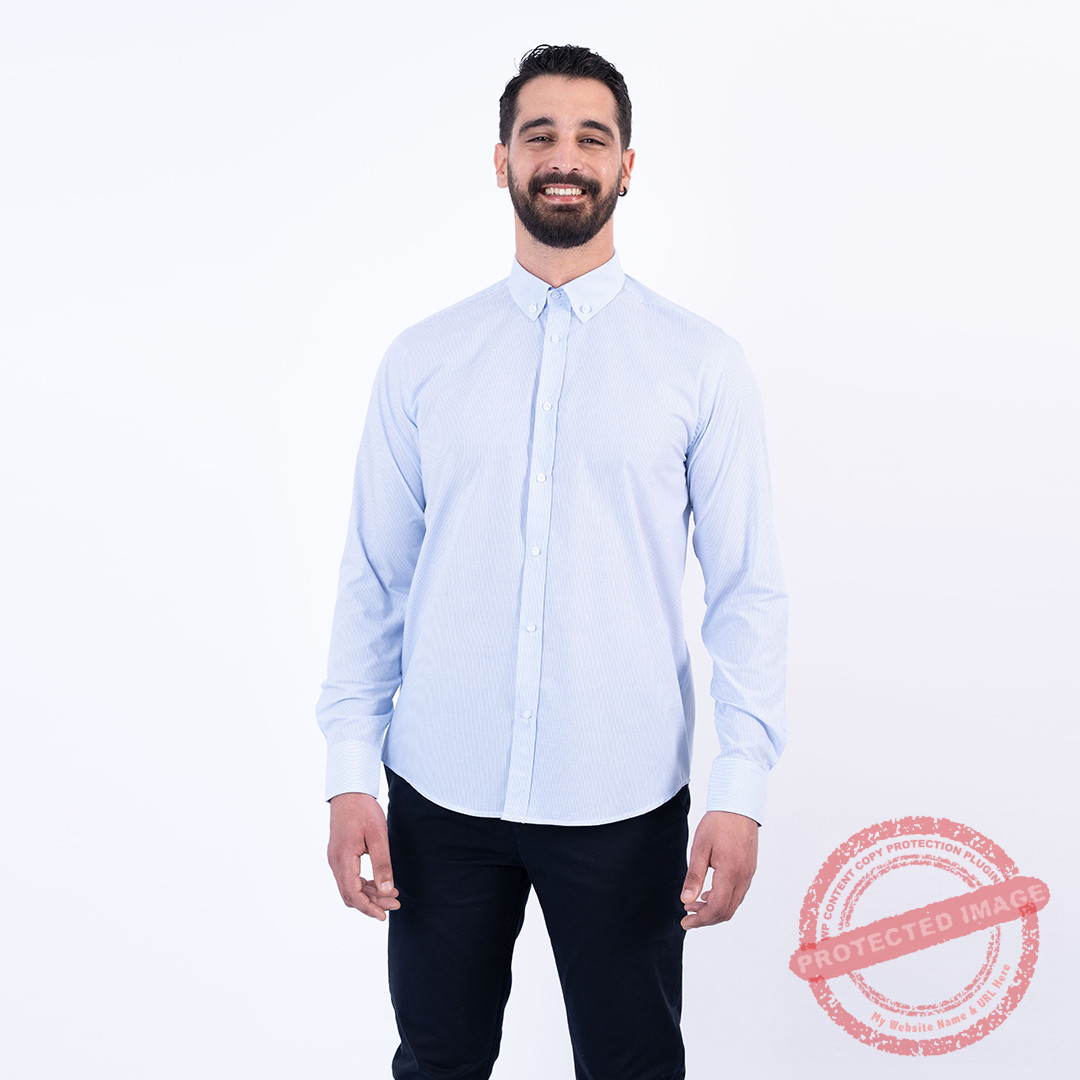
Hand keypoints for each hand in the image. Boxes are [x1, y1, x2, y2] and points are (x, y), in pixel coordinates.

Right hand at [327, 792, 399, 920]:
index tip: (384, 915)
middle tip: (395, 903)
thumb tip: (387, 890)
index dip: (368, 908)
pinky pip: (349, 878)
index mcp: (343, 858)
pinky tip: (380, 884)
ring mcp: (335, 859)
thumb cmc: (363, 810)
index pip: (352, 893)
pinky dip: (363, 885)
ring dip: (369, 894)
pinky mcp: (339, 855)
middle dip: (372, 903)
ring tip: (392, 895)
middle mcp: (335, 862)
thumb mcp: (378, 836)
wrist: (349, 792)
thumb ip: (382, 864)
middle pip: (350, 894)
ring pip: (349, 887)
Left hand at [680, 810, 758, 929]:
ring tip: (694, 905)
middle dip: (706, 919)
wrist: (738, 806)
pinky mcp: (749, 869)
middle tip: (687, 918)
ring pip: (733, 904)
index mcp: (730, 873)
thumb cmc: (718, 823)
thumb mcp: (699, 849)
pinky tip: (709, 893)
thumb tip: (686, 900)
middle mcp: (743, 877)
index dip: (700, 920)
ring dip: (715, 910)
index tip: (685, 922)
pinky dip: (723, 899)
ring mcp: (748, 874)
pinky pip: (738, 893)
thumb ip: (694, 877)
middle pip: (727, 911)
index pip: (717, 909)